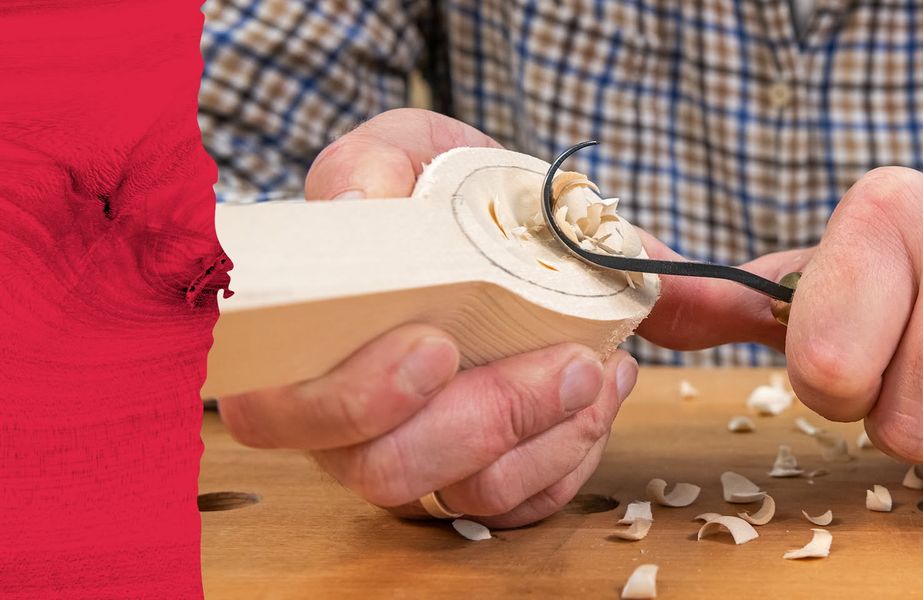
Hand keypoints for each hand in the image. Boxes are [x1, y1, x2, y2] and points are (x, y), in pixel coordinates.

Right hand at [220, 109, 639, 527]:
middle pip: (386, 471)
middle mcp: (348, 423)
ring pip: (471, 493)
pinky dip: (577, 451)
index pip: (285, 412)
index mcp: (305, 350)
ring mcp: (421, 456)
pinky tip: (603, 390)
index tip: (436, 346)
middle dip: (486, 422)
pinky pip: (527, 502)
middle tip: (566, 363)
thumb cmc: (434, 192)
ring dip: (550, 436)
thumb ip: (370, 167)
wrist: (499, 217)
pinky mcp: (483, 475)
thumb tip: (354, 206)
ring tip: (599, 366)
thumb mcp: (402, 152)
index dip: (357, 398)